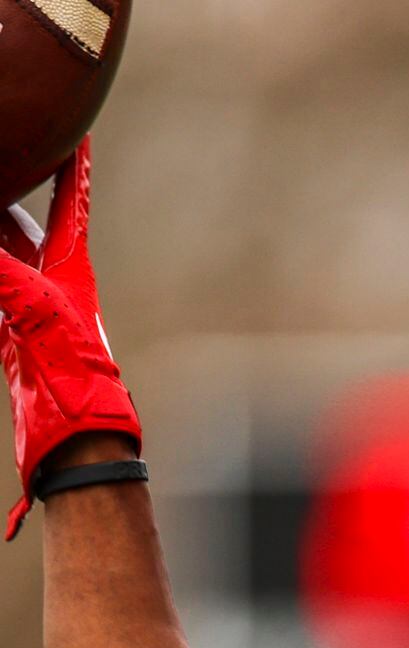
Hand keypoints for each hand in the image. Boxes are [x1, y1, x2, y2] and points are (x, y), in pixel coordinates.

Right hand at [0, 138, 140, 540]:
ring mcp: (34, 313)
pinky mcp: (14, 341)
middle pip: (25, 225)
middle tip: (3, 155)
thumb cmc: (76, 377)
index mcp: (72, 270)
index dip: (71, 166)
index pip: (71, 203)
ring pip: (4, 258)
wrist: (82, 438)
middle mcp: (54, 286)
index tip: (76, 129)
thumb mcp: (31, 309)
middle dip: (8, 194)